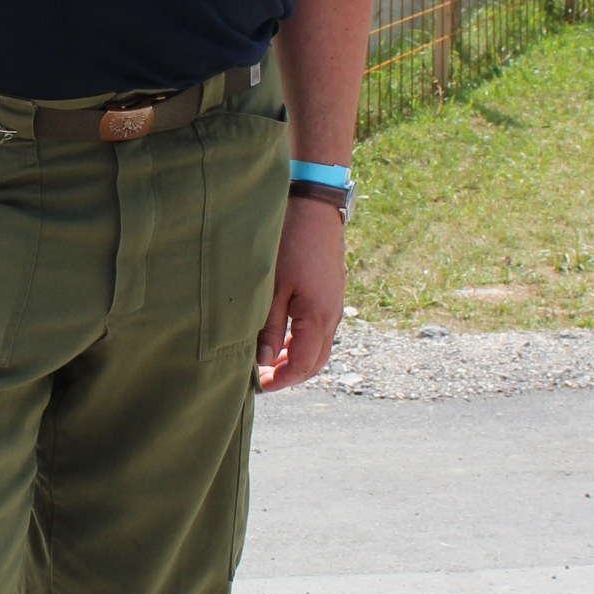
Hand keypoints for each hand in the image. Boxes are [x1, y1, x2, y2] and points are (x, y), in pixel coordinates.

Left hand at [257, 197, 344, 390]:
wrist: (314, 206)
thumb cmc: (291, 241)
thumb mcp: (273, 286)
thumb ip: (269, 327)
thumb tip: (265, 361)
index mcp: (319, 317)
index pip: (303, 365)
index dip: (282, 380)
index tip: (260, 386)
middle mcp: (332, 315)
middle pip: (315, 361)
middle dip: (290, 375)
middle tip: (262, 379)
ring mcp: (334, 304)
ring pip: (318, 346)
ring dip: (296, 359)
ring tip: (268, 361)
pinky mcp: (330, 294)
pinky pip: (319, 329)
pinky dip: (301, 341)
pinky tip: (281, 337)